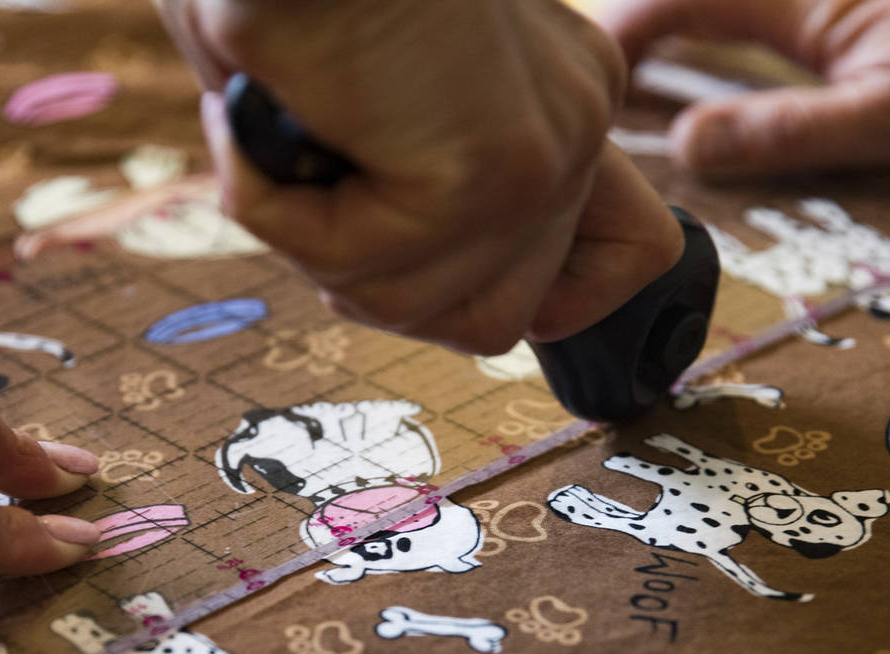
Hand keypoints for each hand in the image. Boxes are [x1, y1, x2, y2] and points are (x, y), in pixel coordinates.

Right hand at [156, 0, 683, 354]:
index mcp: (560, 98)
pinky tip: (260, 125)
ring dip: (312, 241)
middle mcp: (573, 124)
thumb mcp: (374, 98)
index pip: (629, 253)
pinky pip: (361, 268)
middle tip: (315, 191)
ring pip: (416, 307)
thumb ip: (415, 190)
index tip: (445, 258)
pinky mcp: (484, 169)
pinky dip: (278, 210)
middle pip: (498, 318)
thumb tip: (392, 270)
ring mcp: (539, 153)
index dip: (543, 296)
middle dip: (381, 283)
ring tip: (280, 136)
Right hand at [599, 0, 889, 177]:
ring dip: (690, 30)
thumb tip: (686, 145)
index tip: (591, 78)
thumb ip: (782, 130)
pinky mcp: (867, 15)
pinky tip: (725, 70)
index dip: (625, 34)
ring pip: (739, 9)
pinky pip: (776, 24)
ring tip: (649, 73)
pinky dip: (736, 40)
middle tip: (606, 75)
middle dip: (649, 28)